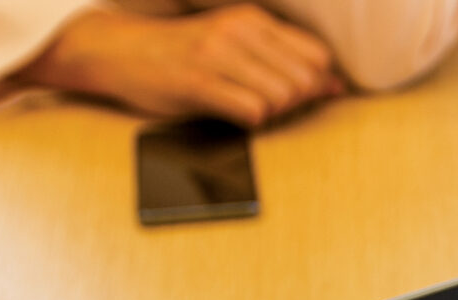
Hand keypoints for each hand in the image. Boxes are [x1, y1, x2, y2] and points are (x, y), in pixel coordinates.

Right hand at [18, 6, 344, 127]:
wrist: (121, 50)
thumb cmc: (185, 54)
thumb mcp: (237, 47)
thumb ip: (284, 63)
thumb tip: (336, 87)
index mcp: (253, 19)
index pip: (317, 57)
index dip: (313, 85)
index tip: (292, 96)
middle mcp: (239, 31)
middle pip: (304, 81)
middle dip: (295, 103)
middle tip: (267, 106)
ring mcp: (217, 54)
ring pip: (282, 96)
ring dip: (272, 113)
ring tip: (246, 108)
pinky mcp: (197, 81)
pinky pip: (253, 110)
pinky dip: (251, 121)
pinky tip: (233, 114)